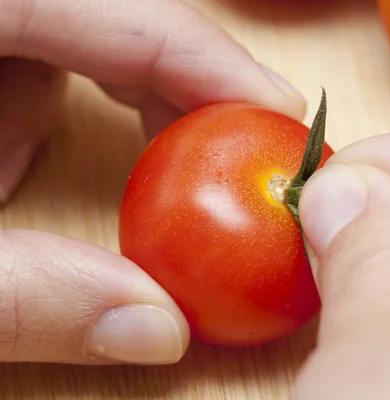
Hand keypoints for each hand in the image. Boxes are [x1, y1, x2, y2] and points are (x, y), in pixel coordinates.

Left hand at [0, 0, 304, 364]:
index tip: (278, 114)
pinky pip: (59, 56)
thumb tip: (156, 330)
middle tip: (245, 150)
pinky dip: (94, 107)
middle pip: (118, 17)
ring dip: (136, 100)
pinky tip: (89, 161)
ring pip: (90, 36)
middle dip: (187, 80)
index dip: (208, 55)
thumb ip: (22, 298)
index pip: (120, 8)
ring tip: (155, 165)